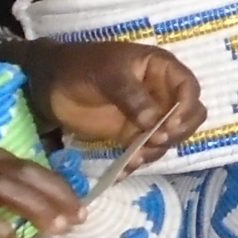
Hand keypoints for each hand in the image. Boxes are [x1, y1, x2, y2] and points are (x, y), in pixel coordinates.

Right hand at [0, 138, 80, 237]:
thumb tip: (29, 203)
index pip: (25, 163)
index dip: (55, 184)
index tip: (76, 205)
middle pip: (23, 173)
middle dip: (55, 197)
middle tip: (75, 220)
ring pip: (6, 191)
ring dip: (36, 211)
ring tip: (54, 233)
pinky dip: (1, 232)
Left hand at [20, 41, 206, 153]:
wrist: (49, 82)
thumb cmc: (81, 67)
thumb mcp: (108, 74)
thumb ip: (133, 97)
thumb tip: (155, 123)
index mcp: (161, 69)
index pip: (189, 88)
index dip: (186, 107)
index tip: (170, 126)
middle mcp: (160, 93)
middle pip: (188, 116)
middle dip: (177, 132)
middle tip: (155, 142)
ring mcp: (147, 115)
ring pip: (169, 137)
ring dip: (156, 150)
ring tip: (134, 159)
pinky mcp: (131, 133)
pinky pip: (145, 150)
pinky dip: (138, 161)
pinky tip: (124, 170)